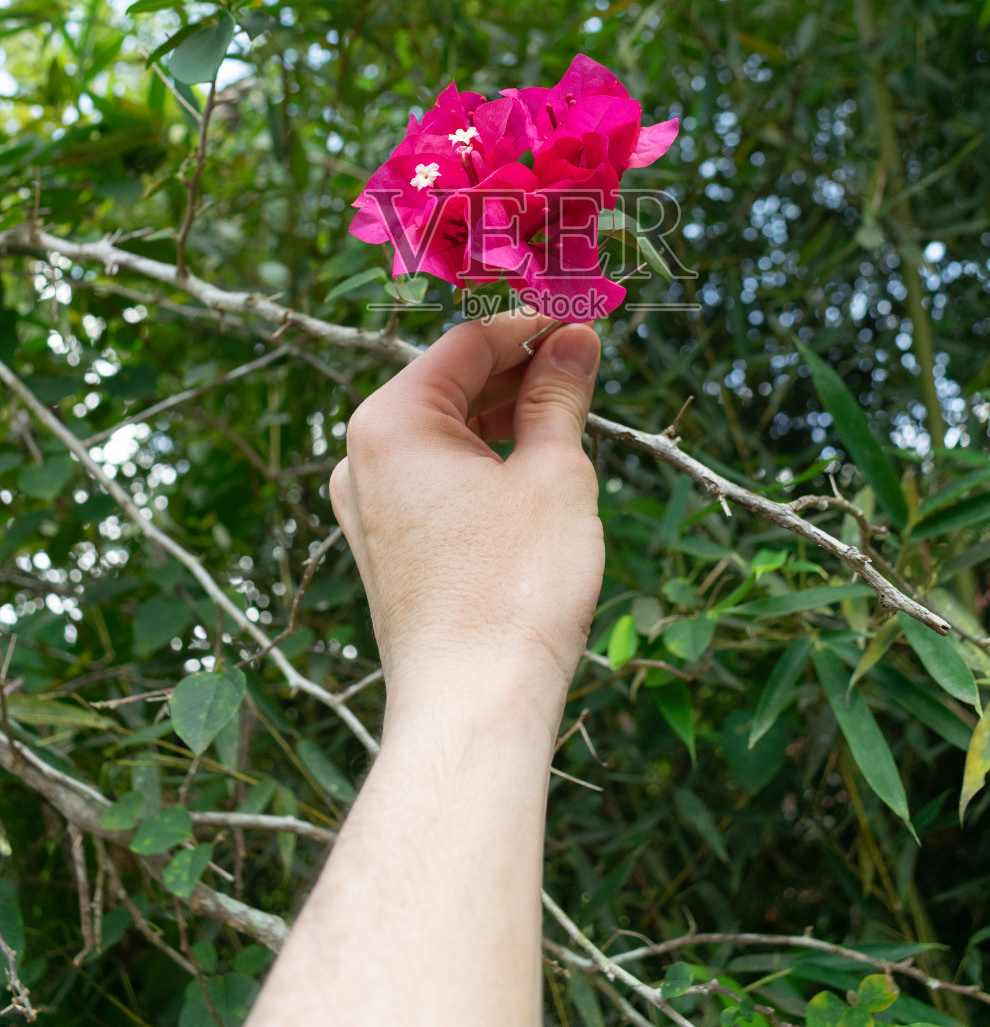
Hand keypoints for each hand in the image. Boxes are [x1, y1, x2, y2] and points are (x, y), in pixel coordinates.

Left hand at [329, 310, 603, 730]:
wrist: (473, 706)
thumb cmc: (514, 586)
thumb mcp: (553, 472)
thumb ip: (559, 395)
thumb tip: (576, 340)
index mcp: (389, 421)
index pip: (467, 342)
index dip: (534, 325)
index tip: (588, 321)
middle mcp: (362, 457)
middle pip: (450, 384)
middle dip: (521, 369)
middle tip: (590, 361)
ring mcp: (368, 507)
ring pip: (445, 433)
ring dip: (506, 415)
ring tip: (573, 413)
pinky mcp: (387, 548)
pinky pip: (437, 478)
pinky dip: (485, 461)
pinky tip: (535, 466)